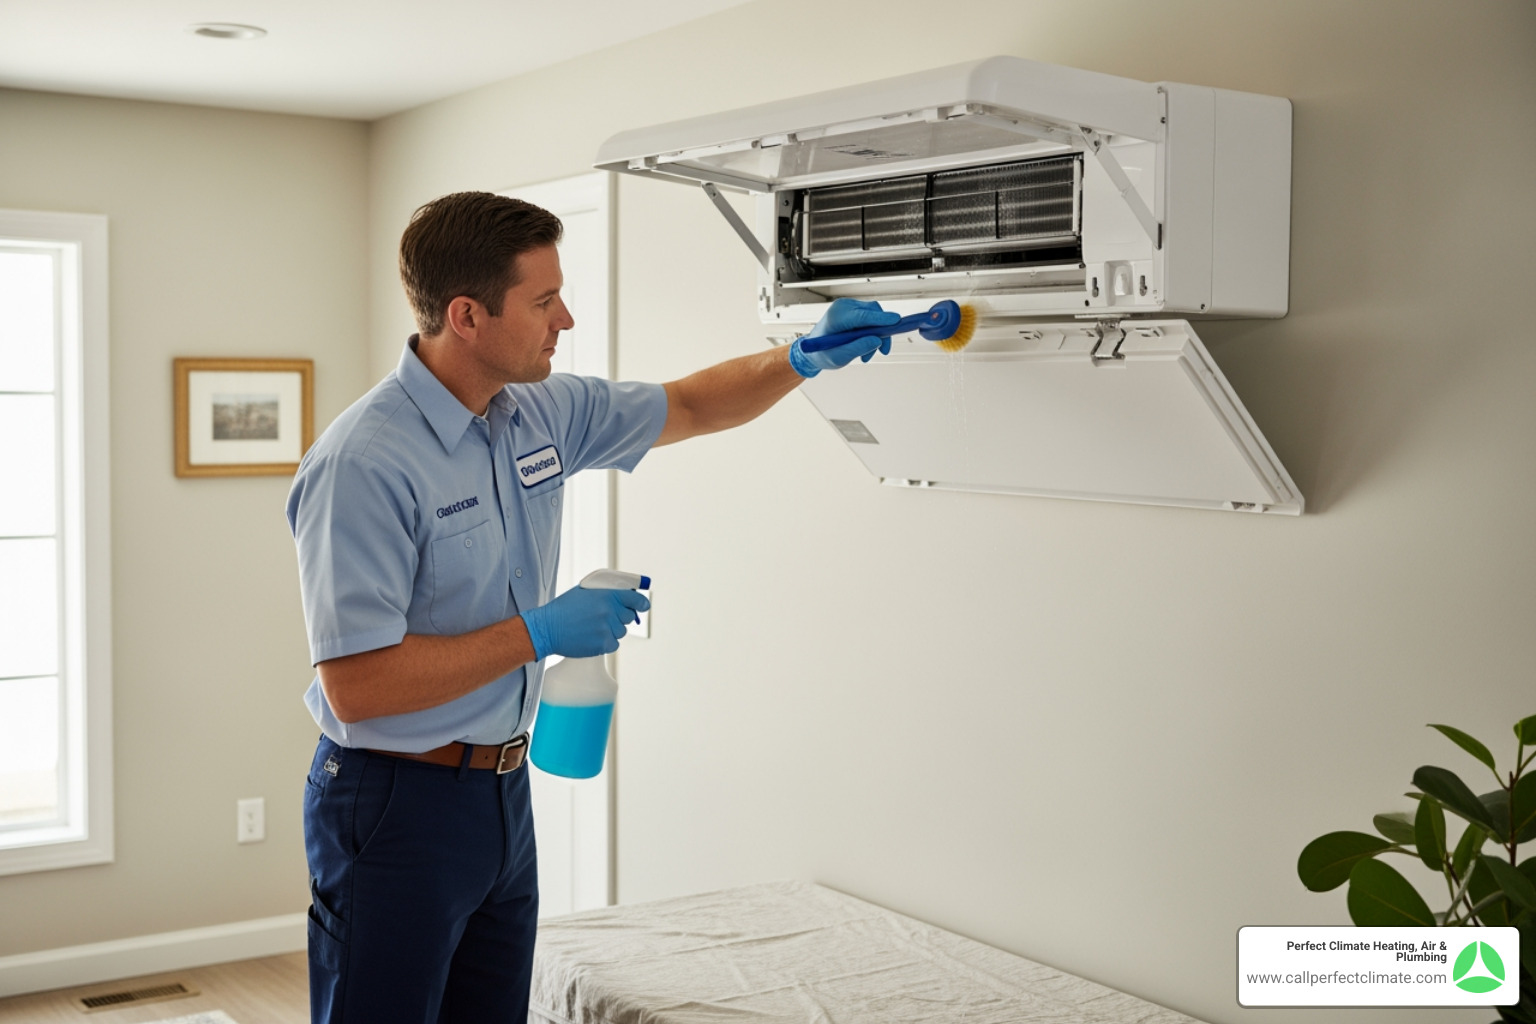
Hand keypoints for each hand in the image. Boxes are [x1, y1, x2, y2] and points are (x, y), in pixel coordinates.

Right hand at [520, 586, 649, 659]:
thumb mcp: (585, 591)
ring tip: (592, 628)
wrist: (547, 628)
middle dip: (621, 618)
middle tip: (605, 619)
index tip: (643, 607)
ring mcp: (608, 628)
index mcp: (608, 594)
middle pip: (629, 617)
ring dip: (611, 631)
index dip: (642, 604)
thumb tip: (625, 595)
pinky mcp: (603, 644)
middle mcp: (610, 610)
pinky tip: (591, 637)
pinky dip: (605, 643)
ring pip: (621, 632)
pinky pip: (614, 644)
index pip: (636, 599)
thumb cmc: (564, 608)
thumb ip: (606, 592)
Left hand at [788, 298, 900, 377]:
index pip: (862, 316)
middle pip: (872, 312)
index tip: (896, 321)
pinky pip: (871, 318)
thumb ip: (858, 348)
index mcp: (836, 317)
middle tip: (883, 350)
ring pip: (874, 316)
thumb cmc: (821, 353)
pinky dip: (872, 333)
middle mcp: (843, 307)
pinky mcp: (854, 311)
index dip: (880, 319)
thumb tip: (877, 341)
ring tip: (867, 355)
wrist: (812, 352)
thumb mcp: (839, 356)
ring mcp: (849, 307)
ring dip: (876, 335)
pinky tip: (866, 347)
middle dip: (881, 332)